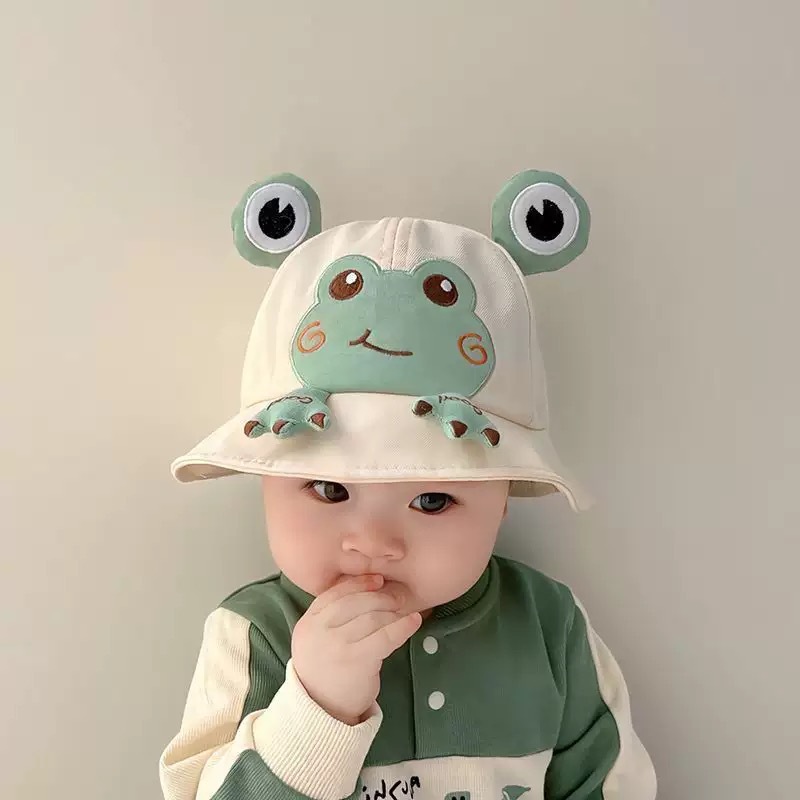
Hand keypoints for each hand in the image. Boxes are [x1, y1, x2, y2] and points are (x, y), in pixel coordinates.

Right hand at [291, 574, 421, 724]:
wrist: (324, 711)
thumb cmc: (327, 670)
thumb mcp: (319, 639)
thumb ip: (333, 617)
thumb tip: (370, 588)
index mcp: (308, 623)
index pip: (334, 593)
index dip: (359, 583)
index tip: (378, 580)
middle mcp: (318, 631)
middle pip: (355, 602)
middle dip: (380, 596)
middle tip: (397, 597)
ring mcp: (336, 645)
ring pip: (371, 617)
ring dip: (392, 611)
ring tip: (404, 610)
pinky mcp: (356, 661)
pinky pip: (384, 636)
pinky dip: (402, 626)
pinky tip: (414, 621)